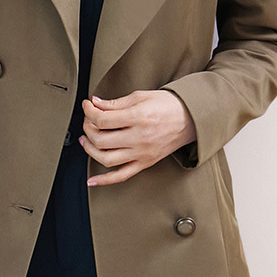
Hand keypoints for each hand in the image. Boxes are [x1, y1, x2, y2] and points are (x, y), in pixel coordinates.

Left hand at [79, 90, 196, 186]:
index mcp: (138, 118)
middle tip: (88, 120)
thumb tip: (95, 104)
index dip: (89, 112)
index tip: (87, 106)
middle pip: (101, 139)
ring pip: (106, 159)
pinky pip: (121, 176)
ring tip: (86, 140)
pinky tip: (92, 180)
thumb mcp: (141, 96)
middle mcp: (139, 138)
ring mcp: (141, 153)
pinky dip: (104, 180)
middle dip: (88, 128)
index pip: (102, 120)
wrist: (190, 119)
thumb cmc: (168, 106)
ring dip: (90, 150)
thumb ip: (116, 103)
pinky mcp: (145, 163)